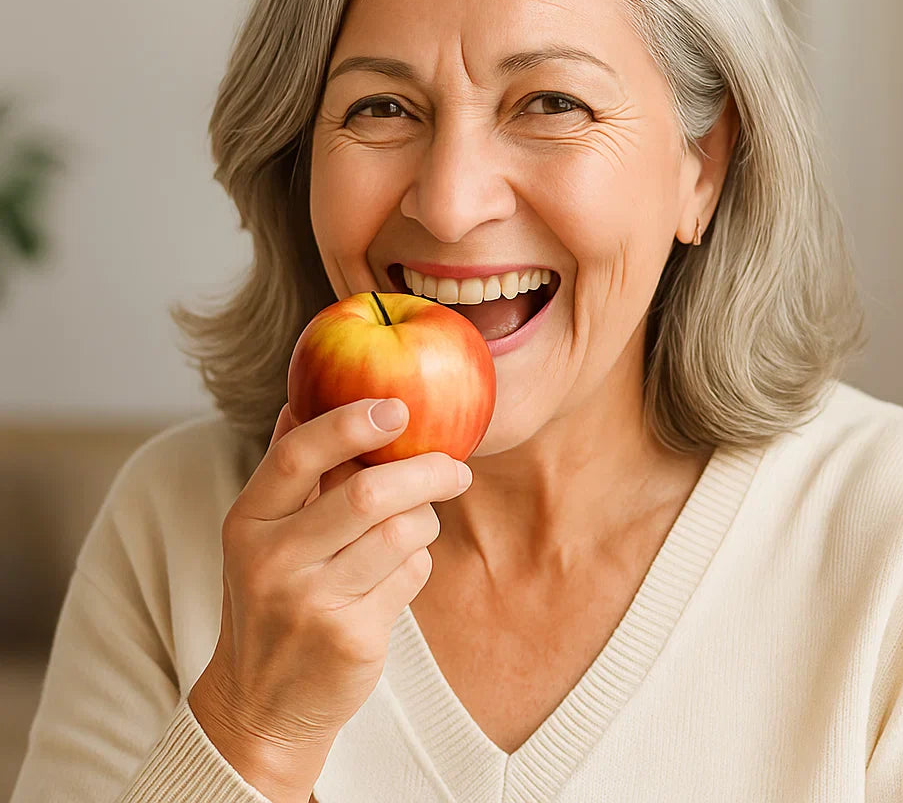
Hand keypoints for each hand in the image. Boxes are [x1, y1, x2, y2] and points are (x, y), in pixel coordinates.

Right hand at [188, 397, 472, 802]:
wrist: (262, 706)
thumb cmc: (272, 600)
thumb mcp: (261, 536)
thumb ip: (288, 471)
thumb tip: (305, 395)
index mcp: (247, 522)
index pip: (297, 457)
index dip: (349, 423)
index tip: (398, 406)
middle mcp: (272, 561)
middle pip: (367, 494)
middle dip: (425, 470)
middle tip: (455, 466)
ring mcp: (310, 604)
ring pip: (401, 533)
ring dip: (425, 519)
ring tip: (420, 522)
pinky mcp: (351, 638)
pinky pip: (412, 574)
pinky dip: (418, 562)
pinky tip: (399, 571)